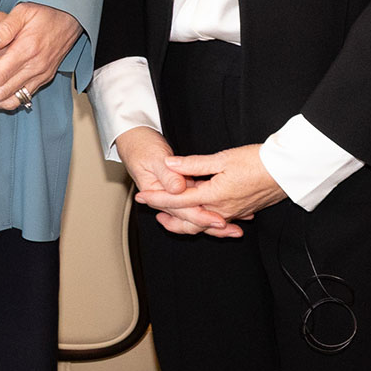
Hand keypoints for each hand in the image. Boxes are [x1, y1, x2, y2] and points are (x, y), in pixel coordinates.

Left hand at [0, 2, 81, 110]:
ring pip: (12, 100)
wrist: (71, 20)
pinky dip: (5, 103)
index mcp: (27, 50)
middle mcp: (35, 67)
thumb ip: (4, 27)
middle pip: (1, 92)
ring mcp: (40, 76)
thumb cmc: (46, 14)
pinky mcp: (44, 80)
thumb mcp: (24, 11)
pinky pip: (23, 99)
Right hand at [113, 126, 238, 237]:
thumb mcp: (153, 158)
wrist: (133, 140)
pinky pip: (200, 200)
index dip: (202, 216)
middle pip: (191, 217)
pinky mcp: (183, 186)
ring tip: (237, 226)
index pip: (183, 210)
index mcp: (158, 193)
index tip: (218, 221)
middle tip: (234, 231)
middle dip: (213, 226)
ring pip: (197, 211)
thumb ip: (167, 174)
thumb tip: (177, 188)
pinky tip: (230, 208)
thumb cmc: (142, 147)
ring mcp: (176, 193)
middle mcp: (168, 197)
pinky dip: (214, 205)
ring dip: (216, 219)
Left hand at [137, 144, 285, 226]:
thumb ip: (194, 164)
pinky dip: (205, 219)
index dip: (158, 199)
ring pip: (203, 223)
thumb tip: (172, 164)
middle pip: (188, 221)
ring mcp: (233, 212)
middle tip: (153, 212)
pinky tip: (204, 213)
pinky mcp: (242, 210)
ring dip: (186, 219)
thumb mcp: (223, 158)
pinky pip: (218, 220)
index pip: (178, 200)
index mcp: (214, 196)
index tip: (142, 197)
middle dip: (169, 218)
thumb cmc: (259, 162)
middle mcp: (222, 209)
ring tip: (174, 216)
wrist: (288, 169)